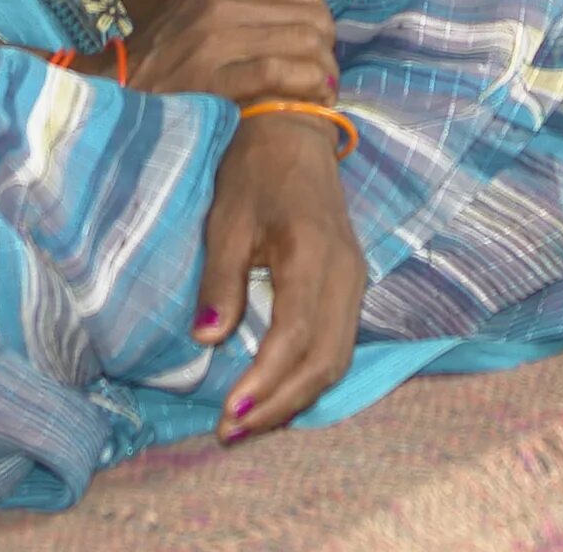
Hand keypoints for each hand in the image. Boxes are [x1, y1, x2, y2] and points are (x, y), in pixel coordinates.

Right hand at [126, 0, 339, 105]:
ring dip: (322, 72)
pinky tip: (309, 102)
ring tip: (320, 93)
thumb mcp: (204, 9)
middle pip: (311, 18)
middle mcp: (219, 0)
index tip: (319, 48)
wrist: (119, 88)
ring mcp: (213, 39)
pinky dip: (303, 87)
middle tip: (324, 77)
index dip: (322, 22)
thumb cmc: (170, 54)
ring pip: (302, 43)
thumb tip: (313, 11)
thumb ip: (252, 4)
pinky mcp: (210, 77)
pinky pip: (278, 73)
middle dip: (327, 50)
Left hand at [194, 114, 364, 441]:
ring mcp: (355, 280)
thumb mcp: (226, 217)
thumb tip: (206, 337)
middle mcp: (345, 274)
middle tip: (230, 431)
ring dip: (296, 398)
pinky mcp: (351, 284)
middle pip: (324, 360)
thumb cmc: (254, 169)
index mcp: (312, 254)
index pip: (295, 336)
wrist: (294, 131)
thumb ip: (220, 278)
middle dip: (279, 404)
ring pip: (337, 358)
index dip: (264, 381)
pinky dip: (309, 377)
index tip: (227, 413)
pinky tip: (275, 393)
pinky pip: (338, 344)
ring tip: (249, 424)